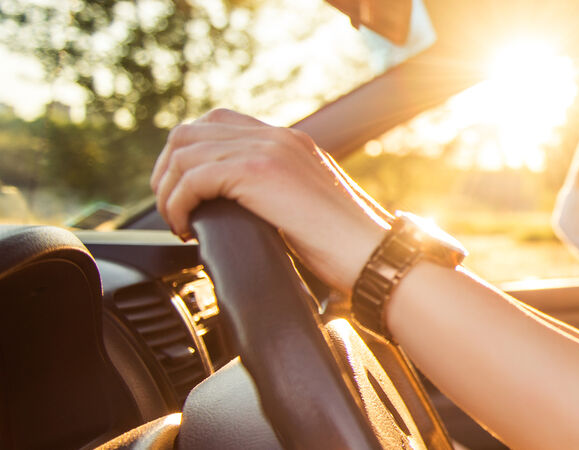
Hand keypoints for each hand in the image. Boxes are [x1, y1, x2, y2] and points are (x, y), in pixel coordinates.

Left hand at [150, 108, 389, 291]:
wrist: (375, 255)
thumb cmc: (348, 247)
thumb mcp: (308, 207)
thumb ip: (278, 193)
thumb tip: (239, 211)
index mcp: (290, 142)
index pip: (218, 123)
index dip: (188, 156)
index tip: (183, 192)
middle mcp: (278, 136)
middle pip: (190, 131)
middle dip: (167, 172)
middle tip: (172, 209)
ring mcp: (269, 149)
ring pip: (184, 152)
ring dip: (168, 191)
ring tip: (177, 222)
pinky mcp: (259, 171)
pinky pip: (193, 178)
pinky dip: (177, 204)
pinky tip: (185, 228)